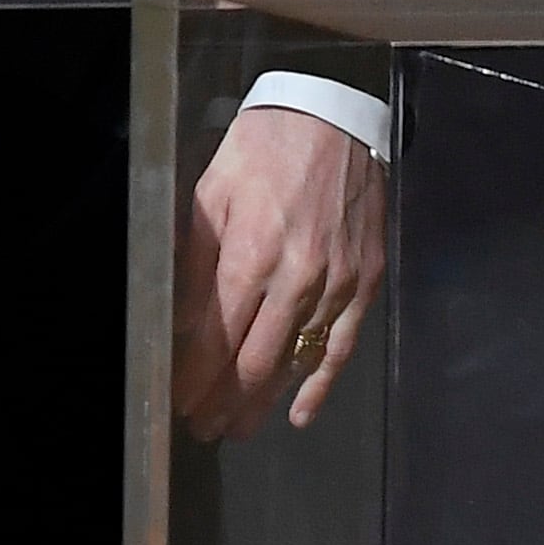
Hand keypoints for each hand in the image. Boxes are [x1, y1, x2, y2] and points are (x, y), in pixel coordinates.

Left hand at [174, 104, 386, 442]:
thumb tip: (184, 322)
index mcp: (252, 253)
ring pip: (295, 361)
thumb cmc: (264, 147)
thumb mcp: (212, 192)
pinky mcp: (365, 282)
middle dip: (223, 401)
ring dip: (263, 401)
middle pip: (254, 361)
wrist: (335, 116)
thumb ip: (198, 262)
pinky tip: (299, 414)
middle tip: (202, 428)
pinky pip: (342, 346)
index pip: (217, 337)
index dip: (195, 377)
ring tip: (237, 428)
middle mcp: (297, 279)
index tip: (178, 401)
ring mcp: (337, 284)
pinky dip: (319, 385)